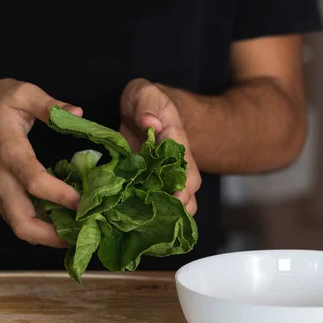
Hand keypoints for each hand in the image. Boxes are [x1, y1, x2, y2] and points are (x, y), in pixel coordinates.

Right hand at [0, 79, 81, 247]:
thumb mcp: (21, 93)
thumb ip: (49, 105)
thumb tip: (78, 113)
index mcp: (9, 151)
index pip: (33, 181)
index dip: (59, 194)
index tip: (83, 200)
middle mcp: (0, 180)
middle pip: (22, 222)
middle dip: (53, 236)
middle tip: (84, 233)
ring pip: (20, 228)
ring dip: (49, 237)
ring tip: (79, 233)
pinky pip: (18, 222)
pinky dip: (41, 230)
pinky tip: (64, 224)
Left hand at [119, 78, 200, 214]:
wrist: (141, 108)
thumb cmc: (145, 100)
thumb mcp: (144, 92)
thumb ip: (147, 104)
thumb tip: (150, 124)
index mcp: (175, 142)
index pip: (186, 167)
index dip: (184, 185)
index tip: (178, 198)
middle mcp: (174, 164)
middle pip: (187, 192)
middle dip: (178, 209)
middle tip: (162, 222)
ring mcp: (161, 176)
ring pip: (174, 202)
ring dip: (165, 217)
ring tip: (149, 231)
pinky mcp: (147, 183)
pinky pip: (153, 203)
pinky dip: (147, 216)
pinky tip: (135, 227)